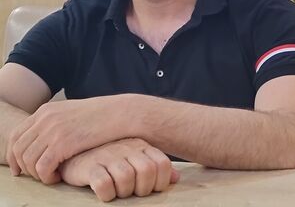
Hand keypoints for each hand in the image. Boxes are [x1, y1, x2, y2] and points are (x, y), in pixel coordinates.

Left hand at [7, 95, 132, 183]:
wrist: (120, 113)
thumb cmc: (101, 116)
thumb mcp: (72, 111)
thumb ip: (55, 121)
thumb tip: (43, 137)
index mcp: (46, 110)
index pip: (17, 135)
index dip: (14, 155)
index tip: (21, 169)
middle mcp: (45, 118)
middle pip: (18, 149)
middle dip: (25, 167)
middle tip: (39, 175)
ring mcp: (53, 130)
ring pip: (28, 161)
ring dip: (37, 174)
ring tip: (52, 176)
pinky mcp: (62, 143)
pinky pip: (42, 168)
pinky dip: (46, 178)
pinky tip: (58, 177)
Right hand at [59, 138, 178, 201]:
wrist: (75, 151)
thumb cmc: (110, 158)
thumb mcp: (135, 157)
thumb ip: (154, 165)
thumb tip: (175, 178)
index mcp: (140, 145)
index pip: (162, 164)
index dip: (161, 182)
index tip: (151, 188)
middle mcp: (126, 147)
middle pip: (147, 172)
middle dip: (143, 189)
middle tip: (133, 192)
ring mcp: (108, 155)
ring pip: (126, 178)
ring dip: (124, 192)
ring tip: (118, 191)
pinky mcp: (90, 167)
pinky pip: (103, 184)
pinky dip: (106, 194)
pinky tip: (104, 192)